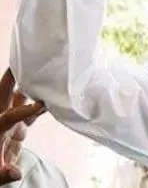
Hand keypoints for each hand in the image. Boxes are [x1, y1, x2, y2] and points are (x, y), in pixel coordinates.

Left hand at [0, 69, 45, 183]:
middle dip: (13, 77)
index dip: (25, 110)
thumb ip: (3, 173)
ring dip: (33, 88)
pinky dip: (43, 104)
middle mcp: (2, 118)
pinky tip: (55, 98)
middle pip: (4, 92)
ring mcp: (10, 121)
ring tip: (49, 75)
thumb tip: (16, 173)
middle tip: (27, 61)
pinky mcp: (19, 128)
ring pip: (21, 98)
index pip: (10, 116)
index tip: (41, 105)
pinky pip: (32, 111)